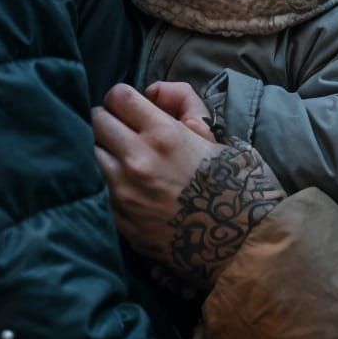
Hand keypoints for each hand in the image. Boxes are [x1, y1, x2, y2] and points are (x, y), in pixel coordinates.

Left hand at [92, 84, 284, 292]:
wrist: (243, 247)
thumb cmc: (238, 187)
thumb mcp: (218, 137)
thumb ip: (186, 104)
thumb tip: (156, 91)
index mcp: (163, 134)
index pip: (118, 96)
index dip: (123, 96)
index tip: (129, 104)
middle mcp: (136, 160)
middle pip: (98, 122)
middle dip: (109, 119)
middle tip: (122, 127)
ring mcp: (124, 194)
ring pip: (94, 155)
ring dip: (106, 151)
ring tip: (125, 158)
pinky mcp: (121, 221)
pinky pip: (103, 190)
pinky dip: (112, 183)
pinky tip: (133, 188)